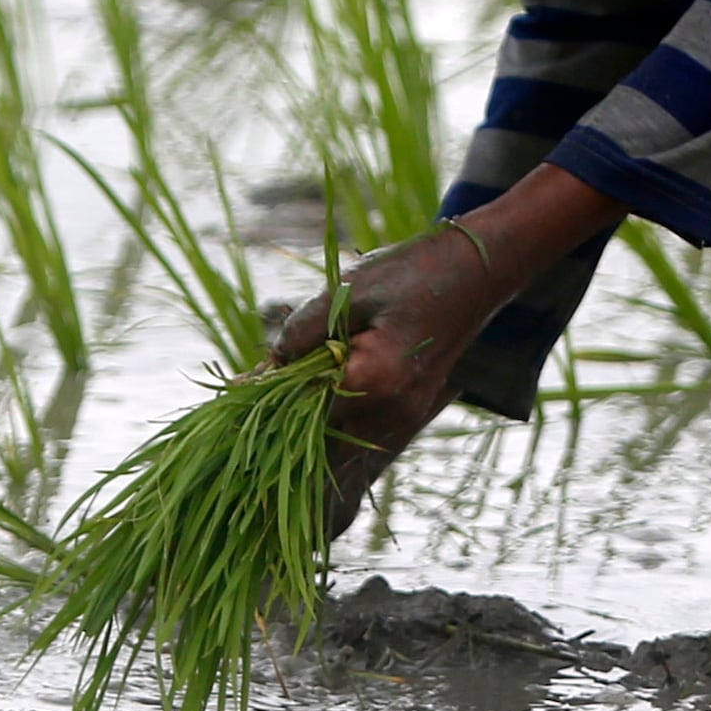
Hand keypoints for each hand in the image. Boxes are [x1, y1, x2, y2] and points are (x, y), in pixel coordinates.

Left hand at [264, 165, 619, 537]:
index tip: (230, 393)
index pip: (300, 407)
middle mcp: (392, 412)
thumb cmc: (414, 272)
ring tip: (271, 402)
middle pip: (317, 434)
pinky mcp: (411, 413)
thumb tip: (264, 368)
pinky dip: (332, 420)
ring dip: (305, 425)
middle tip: (242, 403)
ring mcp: (406, 418)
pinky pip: (361, 430)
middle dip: (280, 421)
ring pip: (339, 439)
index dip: (262, 400)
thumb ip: (303, 333)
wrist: (480, 271)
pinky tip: (311, 399)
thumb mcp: (349, 292)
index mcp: (374, 381)